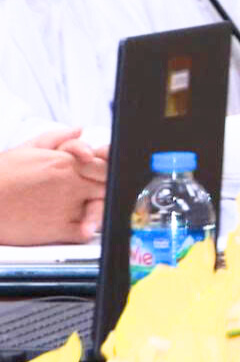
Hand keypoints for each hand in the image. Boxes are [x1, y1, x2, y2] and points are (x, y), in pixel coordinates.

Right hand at [0, 128, 110, 243]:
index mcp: (65, 162)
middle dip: (107, 188)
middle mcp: (70, 183)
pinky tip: (83, 227)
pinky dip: (87, 230)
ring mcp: (65, 206)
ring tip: (92, 210)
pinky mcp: (57, 228)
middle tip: (99, 192)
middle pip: (107, 185)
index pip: (104, 164)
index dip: (107, 169)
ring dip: (101, 209)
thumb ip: (56, 138)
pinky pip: (84, 232)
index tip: (103, 174)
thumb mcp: (25, 149)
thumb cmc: (0, 176)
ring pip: (102, 207)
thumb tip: (79, 130)